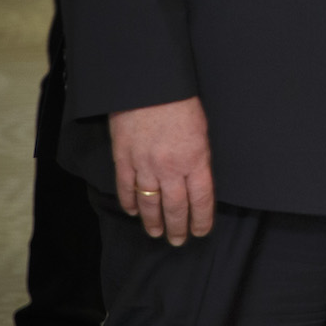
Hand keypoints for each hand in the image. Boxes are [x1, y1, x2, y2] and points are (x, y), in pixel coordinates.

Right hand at [108, 96, 214, 244]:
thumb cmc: (180, 103)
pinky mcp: (123, 159)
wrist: (148, 85)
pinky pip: (126, 188)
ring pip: (150, 203)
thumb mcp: (202, 130)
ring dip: (153, 222)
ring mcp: (144, 165)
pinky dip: (129, 203)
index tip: (201, 231)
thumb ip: (199, 157)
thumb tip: (196, 178)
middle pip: (175, 207)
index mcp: (195, 159)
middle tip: (178, 241)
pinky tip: (134, 212)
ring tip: (156, 234)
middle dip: (177, 227)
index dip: (202, 219)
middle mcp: (170, 168)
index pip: (201, 199)